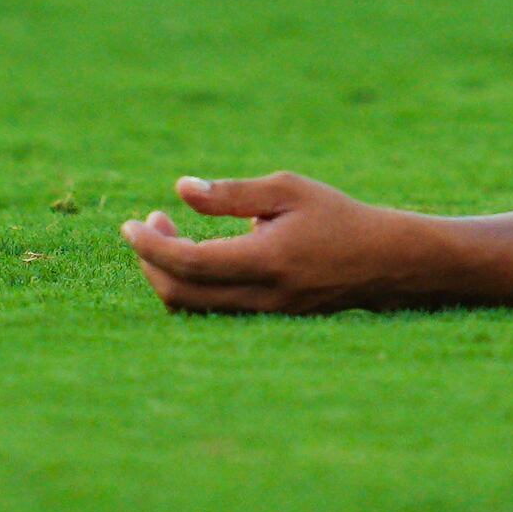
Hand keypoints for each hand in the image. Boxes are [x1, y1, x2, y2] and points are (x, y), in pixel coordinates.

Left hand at [124, 174, 464, 315]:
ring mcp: (261, 316)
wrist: (383, 263)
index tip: (130, 224)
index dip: (151, 247)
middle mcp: (259, 297)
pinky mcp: (264, 321)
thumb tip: (180, 190)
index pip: (189, 264)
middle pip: (180, 296)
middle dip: (152, 261)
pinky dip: (191, 287)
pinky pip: (212, 312)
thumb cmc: (336, 217)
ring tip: (169, 234)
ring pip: (193, 310)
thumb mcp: (287, 190)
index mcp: (264, 261)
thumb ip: (231, 194)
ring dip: (169, 275)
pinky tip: (198, 254)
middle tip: (151, 222)